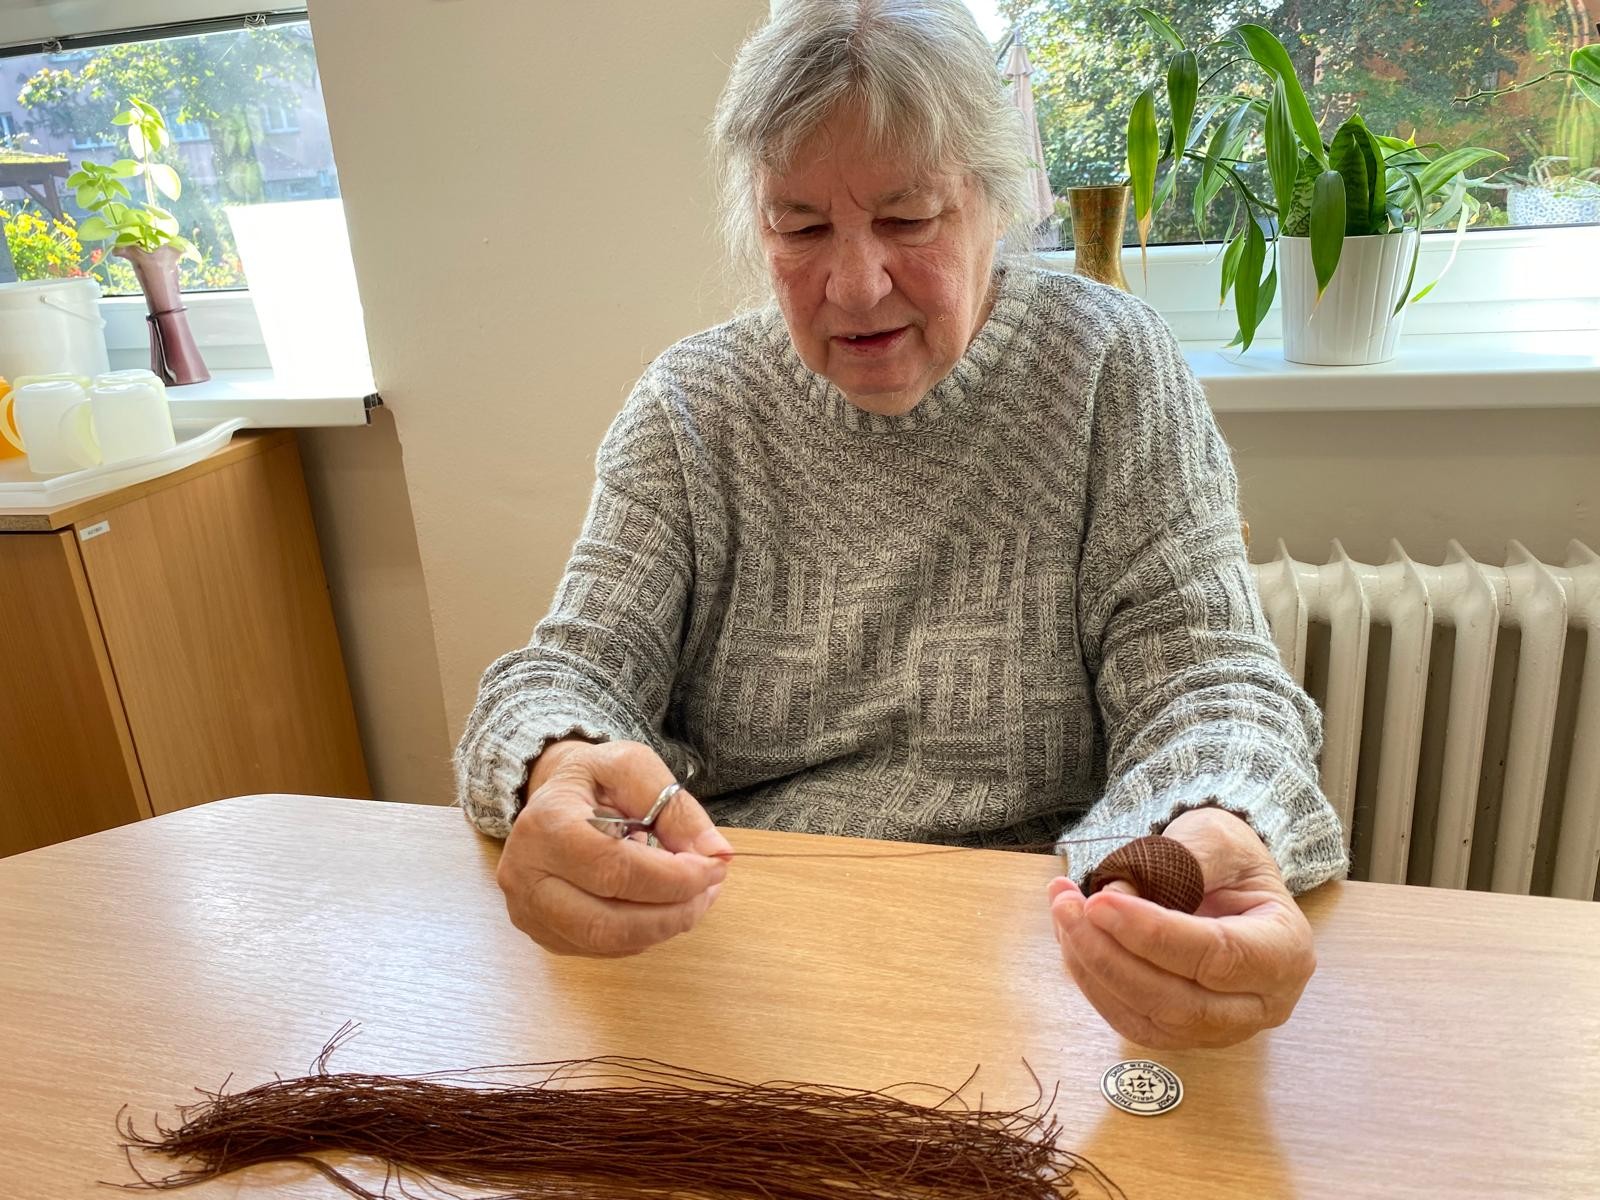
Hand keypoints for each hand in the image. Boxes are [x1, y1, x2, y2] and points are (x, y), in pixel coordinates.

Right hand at [496, 739, 731, 956]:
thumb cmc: (593, 779)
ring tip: (694, 898)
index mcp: (546, 825)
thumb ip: (675, 807)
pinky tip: (662, 906)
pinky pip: (600, 949)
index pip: (615, 870)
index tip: (714, 868)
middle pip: (607, 922)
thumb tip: (716, 853)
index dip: (673, 878)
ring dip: (662, 928)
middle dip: (672, 913)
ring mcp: (529, 911)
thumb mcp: (632, 768)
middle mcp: (526, 875)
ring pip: (605, 943)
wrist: (549, 794)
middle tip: (709, 890)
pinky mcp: (541, 932)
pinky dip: (642, 934)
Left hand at [1047, 807, 1315, 1048]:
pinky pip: (1132, 1022)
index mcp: (1285, 951)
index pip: (1219, 955)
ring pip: (1151, 1019)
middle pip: (1181, 1002)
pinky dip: (1094, 984)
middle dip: (1112, 956)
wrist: (1227, 882)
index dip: (1153, 933)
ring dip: (1094, 970)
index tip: (1100, 901)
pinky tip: (1072, 941)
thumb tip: (1118, 890)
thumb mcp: (1218, 837)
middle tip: (1067, 906)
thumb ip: (1180, 862)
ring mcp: (1224, 1027)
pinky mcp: (1184, 1033)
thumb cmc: (1229, 859)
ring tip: (1063, 914)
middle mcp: (1263, 1002)